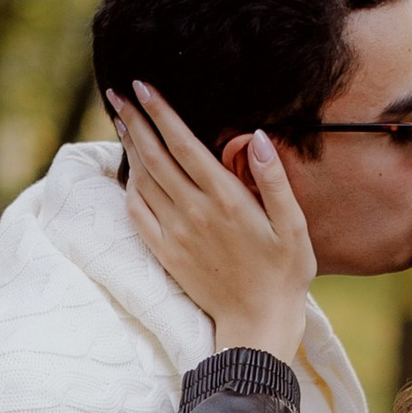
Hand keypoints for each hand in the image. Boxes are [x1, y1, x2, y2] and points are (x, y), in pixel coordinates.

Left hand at [109, 80, 316, 360]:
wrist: (258, 325)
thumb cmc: (284, 274)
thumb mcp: (294, 226)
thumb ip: (276, 180)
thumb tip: (258, 137)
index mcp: (227, 200)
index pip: (184, 145)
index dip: (161, 113)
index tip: (142, 87)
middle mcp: (195, 213)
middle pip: (155, 157)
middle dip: (135, 121)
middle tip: (117, 93)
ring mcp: (176, 234)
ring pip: (142, 181)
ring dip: (130, 149)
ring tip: (121, 122)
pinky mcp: (166, 254)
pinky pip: (137, 214)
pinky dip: (130, 187)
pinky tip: (130, 172)